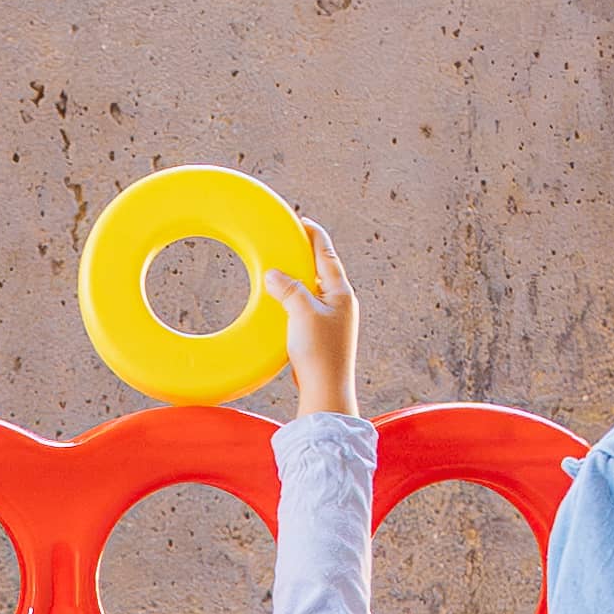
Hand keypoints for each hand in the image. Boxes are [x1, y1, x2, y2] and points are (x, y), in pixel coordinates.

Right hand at [262, 220, 361, 421]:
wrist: (325, 393)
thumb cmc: (320, 355)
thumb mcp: (302, 314)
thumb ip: (289, 289)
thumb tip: (273, 274)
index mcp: (341, 293)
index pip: (326, 254)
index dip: (313, 235)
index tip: (301, 221)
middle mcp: (341, 304)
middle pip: (321, 269)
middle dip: (305, 253)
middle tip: (289, 239)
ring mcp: (333, 320)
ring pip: (313, 288)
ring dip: (299, 275)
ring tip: (282, 264)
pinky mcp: (322, 334)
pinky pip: (307, 305)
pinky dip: (295, 296)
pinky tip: (282, 299)